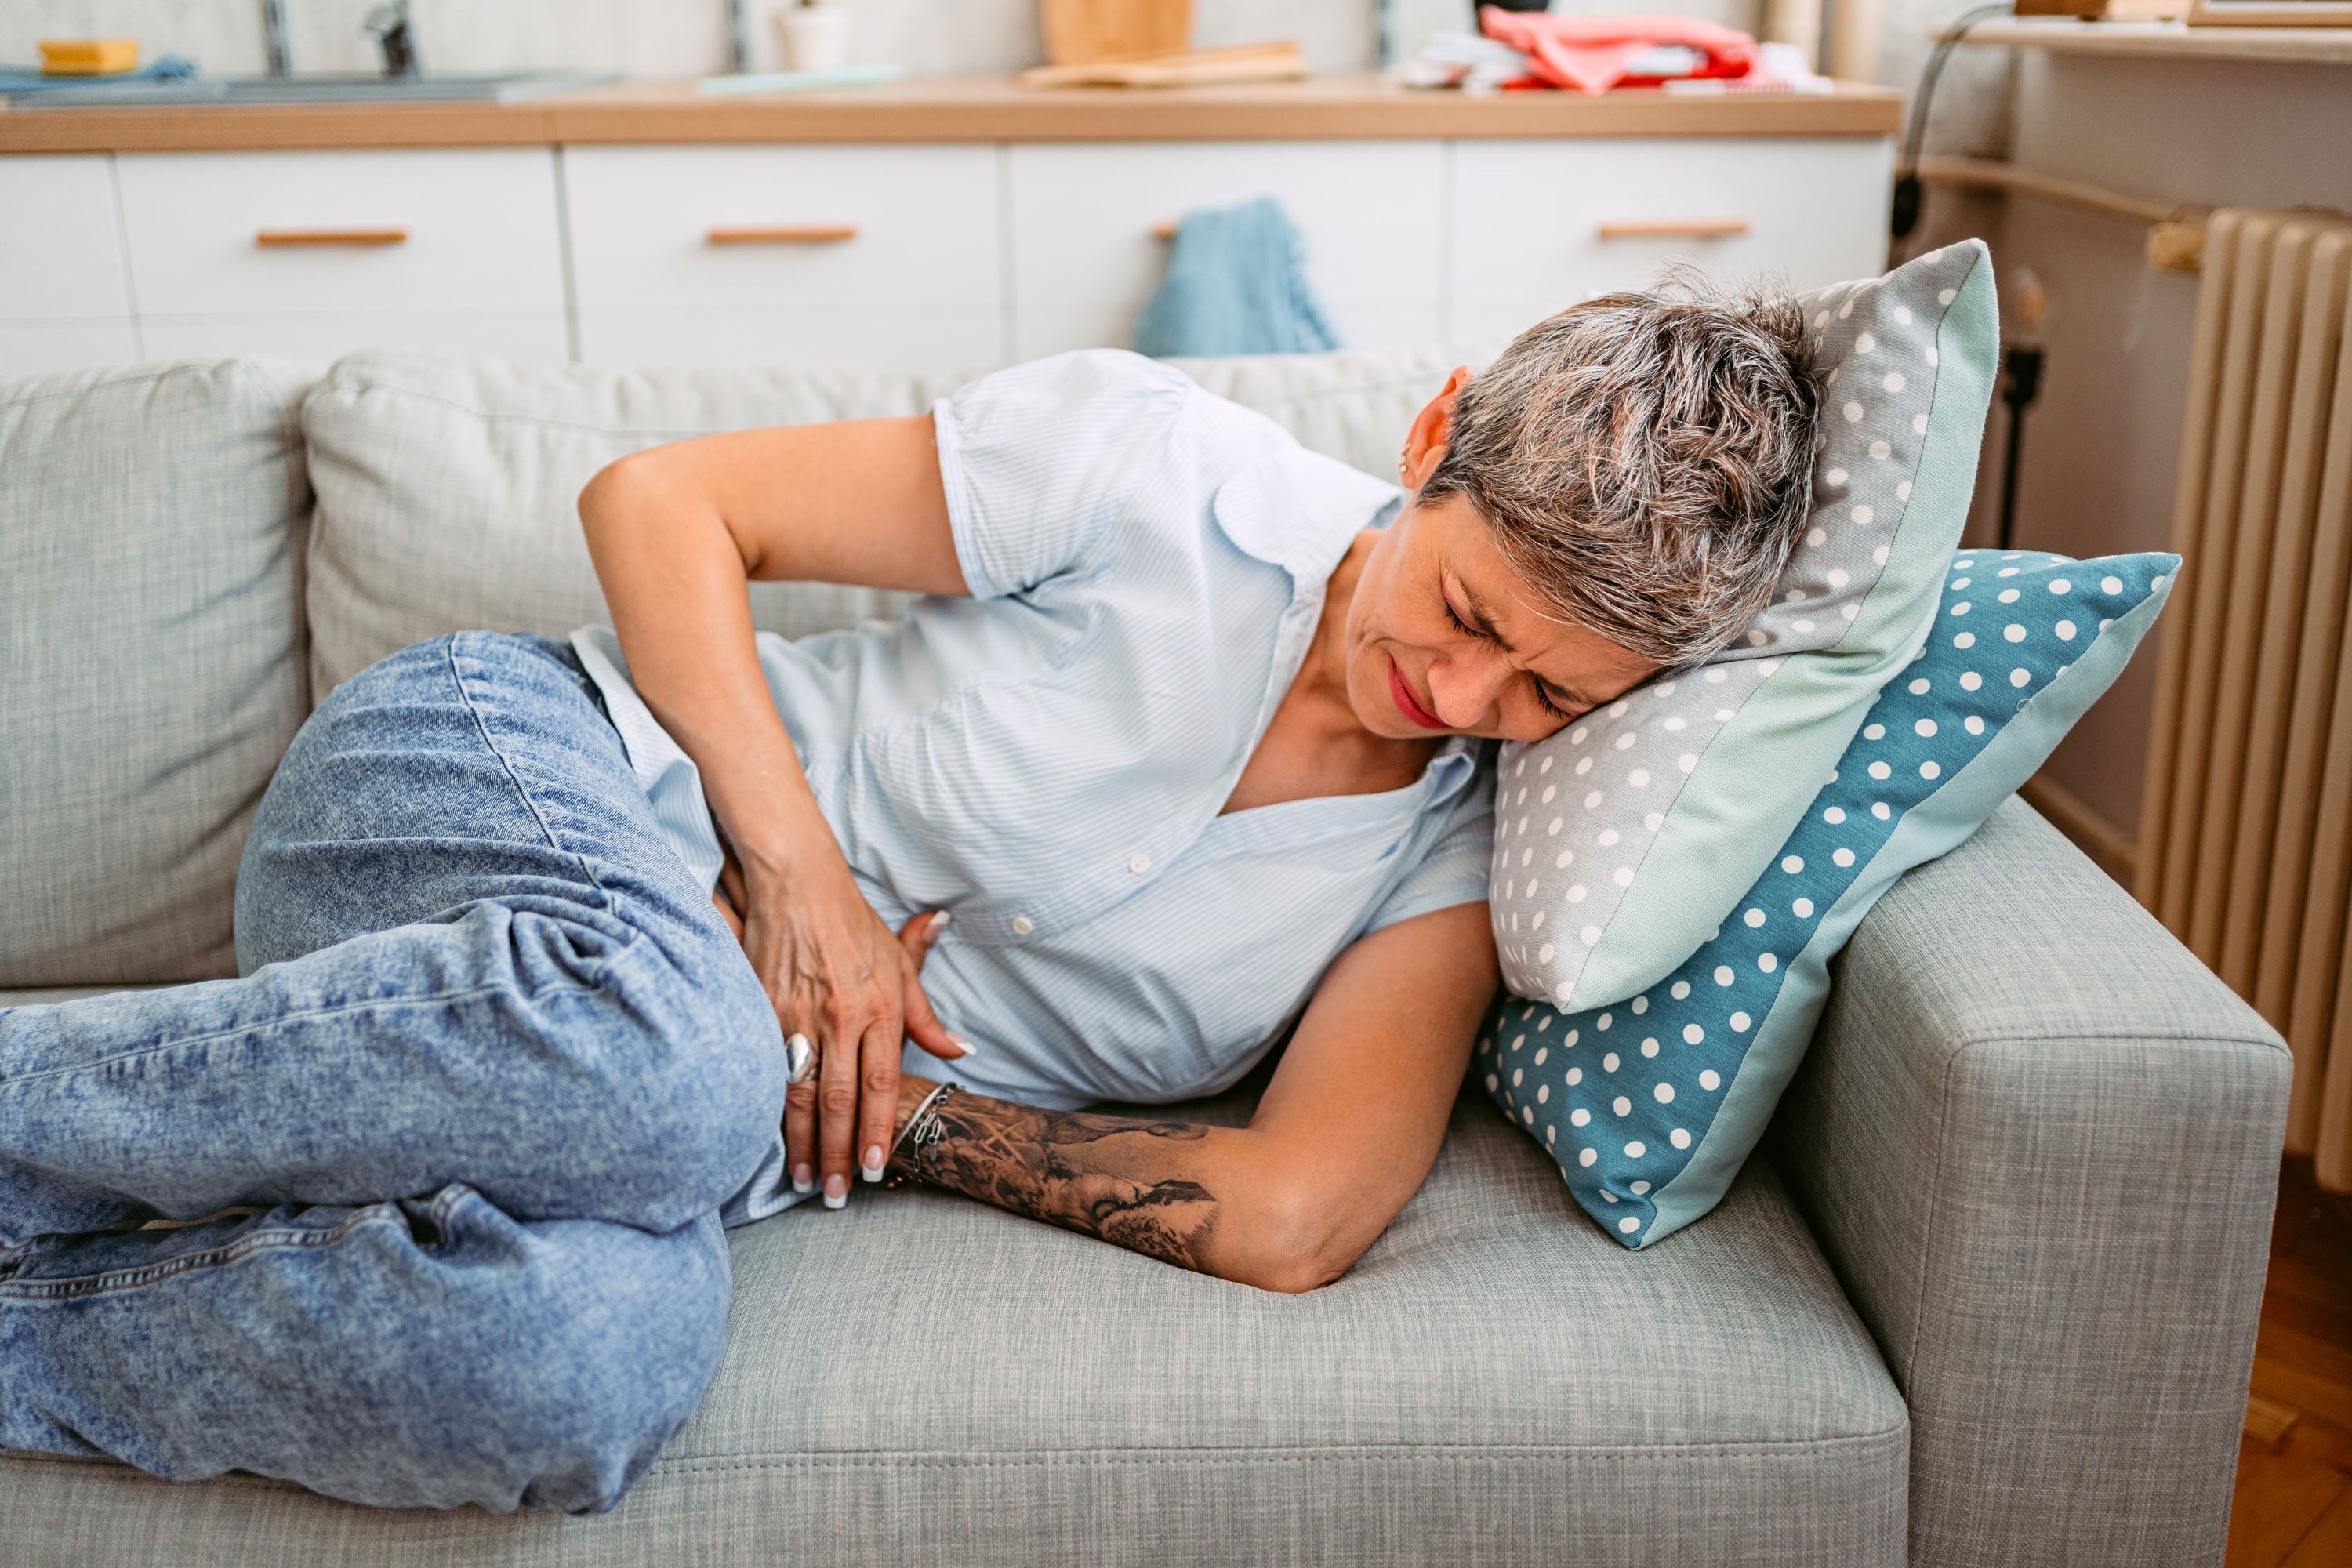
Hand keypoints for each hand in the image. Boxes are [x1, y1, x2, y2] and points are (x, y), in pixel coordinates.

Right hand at [727, 845, 966, 1209]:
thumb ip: (926, 1017)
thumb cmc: (854, 927)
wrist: (798, 886)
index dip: (879, 1129)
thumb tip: (960, 1051)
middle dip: (841, 1152)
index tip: (876, 1166)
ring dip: (803, 1141)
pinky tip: (770, 1137)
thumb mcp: (900, 967)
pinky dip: (769, 1107)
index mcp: (878, 1008)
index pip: (882, 1082)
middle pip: (841, 1099)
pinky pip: (767, 1068)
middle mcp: (840, 1016)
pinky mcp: (763, 1009)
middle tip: (839, 1192)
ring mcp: (797, 1014)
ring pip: (799, 1092)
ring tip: (806, 1178)